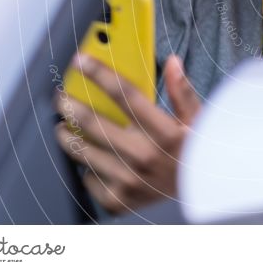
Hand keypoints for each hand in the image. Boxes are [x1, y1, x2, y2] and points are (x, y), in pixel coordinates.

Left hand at [55, 53, 200, 213]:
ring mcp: (129, 181)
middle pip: (92, 124)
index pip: (125, 95)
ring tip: (63, 126)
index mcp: (165, 132)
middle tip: (61, 97)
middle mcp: (144, 156)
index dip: (99, 74)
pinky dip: (85, 168)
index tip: (80, 61)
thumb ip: (182, 91)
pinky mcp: (120, 200)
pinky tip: (87, 159)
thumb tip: (173, 62)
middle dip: (70, 105)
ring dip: (67, 136)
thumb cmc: (196, 151)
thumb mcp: (197, 119)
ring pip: (83, 152)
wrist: (201, 192)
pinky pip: (88, 180)